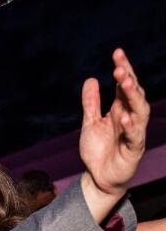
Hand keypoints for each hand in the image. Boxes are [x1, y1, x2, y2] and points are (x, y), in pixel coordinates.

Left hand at [80, 48, 149, 198]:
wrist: (99, 178)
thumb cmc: (98, 150)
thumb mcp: (90, 123)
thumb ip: (91, 103)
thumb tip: (91, 79)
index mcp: (120, 109)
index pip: (124, 85)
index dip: (123, 68)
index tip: (117, 52)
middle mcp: (130, 117)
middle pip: (134, 94)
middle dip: (128, 79)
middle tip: (119, 67)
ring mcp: (134, 132)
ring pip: (139, 110)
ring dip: (133, 97)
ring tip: (125, 82)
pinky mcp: (133, 149)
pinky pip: (135, 136)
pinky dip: (131, 126)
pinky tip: (125, 117)